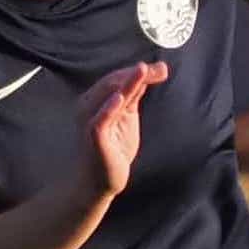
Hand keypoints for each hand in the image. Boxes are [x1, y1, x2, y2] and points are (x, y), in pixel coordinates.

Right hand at [76, 61, 168, 195]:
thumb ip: (133, 96)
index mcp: (94, 100)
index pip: (116, 79)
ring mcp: (89, 121)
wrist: (99, 180)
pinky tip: (120, 98)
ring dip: (126, 83)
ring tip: (142, 71)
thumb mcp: (127, 116)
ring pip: (107, 96)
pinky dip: (109, 108)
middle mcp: (88, 107)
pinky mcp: (93, 137)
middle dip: (136, 74)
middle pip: (112, 83)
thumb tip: (146, 73)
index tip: (160, 68)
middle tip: (159, 70)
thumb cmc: (112, 147)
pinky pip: (100, 120)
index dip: (137, 72)